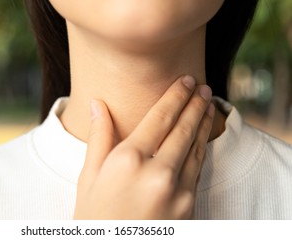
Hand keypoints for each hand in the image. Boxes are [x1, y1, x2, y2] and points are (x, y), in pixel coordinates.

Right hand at [73, 76, 214, 218]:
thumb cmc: (94, 217)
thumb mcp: (88, 176)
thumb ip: (99, 137)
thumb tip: (96, 104)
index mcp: (127, 160)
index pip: (159, 118)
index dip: (175, 96)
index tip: (186, 81)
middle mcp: (156, 171)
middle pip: (183, 128)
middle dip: (195, 104)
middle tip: (203, 87)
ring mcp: (176, 190)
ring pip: (197, 146)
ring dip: (204, 122)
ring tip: (209, 105)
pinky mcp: (188, 205)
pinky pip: (199, 168)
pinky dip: (203, 147)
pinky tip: (203, 136)